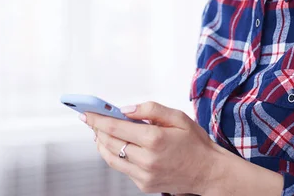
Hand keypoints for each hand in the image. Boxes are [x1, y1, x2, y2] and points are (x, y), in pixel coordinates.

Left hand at [81, 102, 222, 194]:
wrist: (208, 172)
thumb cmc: (195, 142)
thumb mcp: (178, 117)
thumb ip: (150, 109)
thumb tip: (125, 109)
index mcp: (155, 139)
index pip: (116, 127)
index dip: (97, 119)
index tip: (86, 112)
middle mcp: (147, 159)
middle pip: (109, 142)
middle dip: (97, 129)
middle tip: (92, 119)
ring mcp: (144, 175)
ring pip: (111, 158)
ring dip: (102, 143)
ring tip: (101, 132)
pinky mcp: (144, 185)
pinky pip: (122, 168)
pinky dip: (116, 155)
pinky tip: (119, 146)